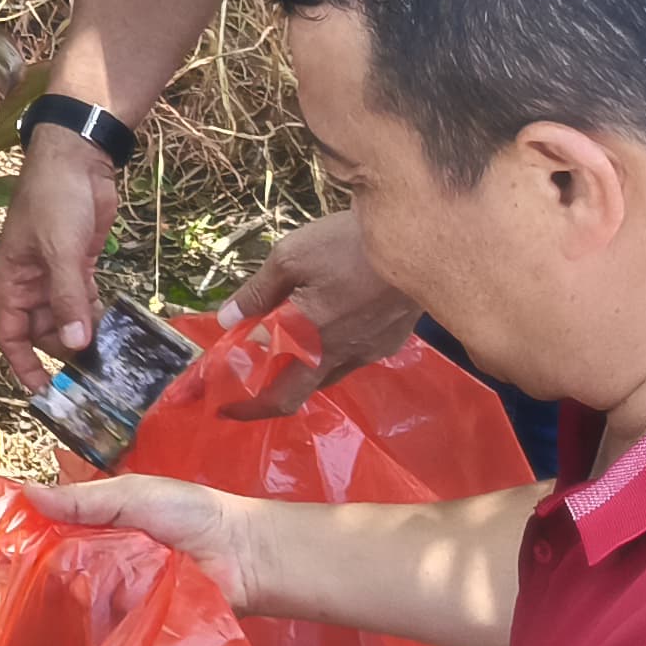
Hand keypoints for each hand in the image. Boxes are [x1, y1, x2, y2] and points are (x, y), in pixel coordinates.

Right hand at [0, 128, 122, 386]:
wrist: (79, 156)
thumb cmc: (55, 199)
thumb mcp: (60, 250)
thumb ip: (67, 298)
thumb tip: (76, 345)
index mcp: (11, 280)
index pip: (10, 334)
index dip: (23, 365)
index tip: (44, 392)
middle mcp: (31, 284)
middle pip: (43, 332)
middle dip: (63, 354)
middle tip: (93, 378)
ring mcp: (57, 276)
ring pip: (67, 319)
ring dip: (84, 338)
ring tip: (110, 363)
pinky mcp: (82, 266)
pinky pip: (86, 302)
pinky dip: (98, 317)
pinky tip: (118, 334)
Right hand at [20, 471, 297, 613]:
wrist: (242, 553)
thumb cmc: (190, 513)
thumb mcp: (133, 493)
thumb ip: (83, 498)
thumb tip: (26, 493)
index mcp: (99, 526)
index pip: (53, 535)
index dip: (33, 538)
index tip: (7, 543)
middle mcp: (103, 562)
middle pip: (62, 570)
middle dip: (58, 568)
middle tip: (57, 566)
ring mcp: (118, 594)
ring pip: (83, 597)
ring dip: (86, 592)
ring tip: (92, 587)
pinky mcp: (135, 622)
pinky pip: (109, 624)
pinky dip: (105, 619)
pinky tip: (101, 615)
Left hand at [214, 211, 421, 414]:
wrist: (421, 239)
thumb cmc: (348, 245)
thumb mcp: (290, 257)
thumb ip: (258, 292)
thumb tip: (227, 318)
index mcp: (308, 342)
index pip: (273, 393)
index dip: (245, 404)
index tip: (223, 405)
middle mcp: (339, 357)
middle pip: (298, 394)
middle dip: (267, 400)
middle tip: (244, 395)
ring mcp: (369, 352)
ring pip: (325, 376)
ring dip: (301, 373)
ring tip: (283, 353)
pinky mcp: (390, 341)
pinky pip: (352, 358)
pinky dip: (329, 354)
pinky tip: (328, 330)